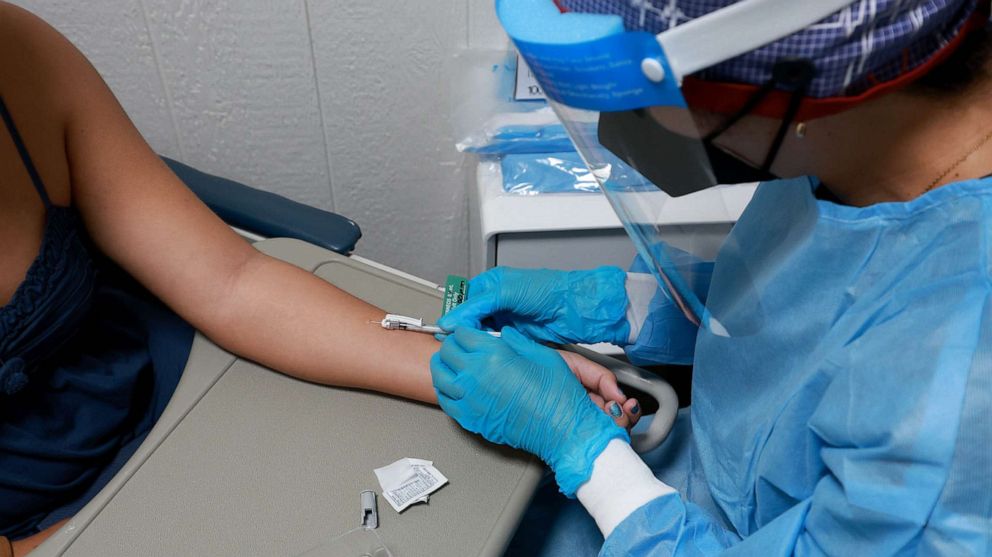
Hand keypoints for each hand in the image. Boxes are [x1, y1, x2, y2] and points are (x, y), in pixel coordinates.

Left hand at [431, 327, 628, 495]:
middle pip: (446, 351)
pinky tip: (453, 386)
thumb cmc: (556, 396)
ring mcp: (469, 399)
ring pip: (439, 375)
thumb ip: (517, 341)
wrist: (560, 430)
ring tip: (452, 363)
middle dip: (453, 345)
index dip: (465, 330)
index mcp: (493, 355)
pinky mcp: (469, 419)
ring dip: (444, 366)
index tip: (469, 332)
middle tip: (462, 346)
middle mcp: (476, 375)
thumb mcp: (542, 354)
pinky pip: (444, 400)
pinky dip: (445, 389)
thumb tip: (504, 334)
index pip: (462, 333)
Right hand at [436, 267, 629, 344]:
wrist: (574, 309)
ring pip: (481, 333)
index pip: (464, 300)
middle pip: (470, 318)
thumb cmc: (548, 291)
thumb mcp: (506, 293)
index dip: (455, 314)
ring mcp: (506, 319)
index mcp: (492, 284)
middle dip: (465, 329)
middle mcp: (497, 301)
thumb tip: (452, 320)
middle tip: (457, 342)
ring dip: (478, 340)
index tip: (446, 329)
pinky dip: (490, 347)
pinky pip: (495, 343)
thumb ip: (477, 306)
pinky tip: (487, 350)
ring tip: (473, 346)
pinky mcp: (515, 335)